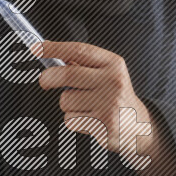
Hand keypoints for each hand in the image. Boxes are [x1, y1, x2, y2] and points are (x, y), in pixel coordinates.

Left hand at [33, 39, 153, 159]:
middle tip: (44, 82)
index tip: (36, 48)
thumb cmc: (115, 96)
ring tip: (85, 107)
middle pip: (67, 74)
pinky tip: (90, 119)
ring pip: (66, 100)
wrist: (138, 127)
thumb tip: (52, 56)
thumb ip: (83, 65)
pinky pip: (71, 120)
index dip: (54, 48)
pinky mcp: (104, 125)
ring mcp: (110, 104)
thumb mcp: (107, 74)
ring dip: (67, 105)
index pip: (79, 50)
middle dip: (48, 78)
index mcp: (113, 64)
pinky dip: (74, 121)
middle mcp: (113, 81)